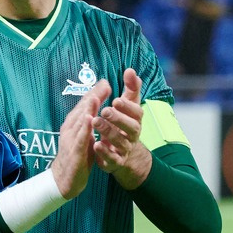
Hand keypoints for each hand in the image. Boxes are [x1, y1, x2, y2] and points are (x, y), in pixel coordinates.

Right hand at [50, 78, 110, 198]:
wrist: (64, 180)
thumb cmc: (77, 155)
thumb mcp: (85, 135)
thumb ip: (91, 120)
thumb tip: (98, 105)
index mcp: (74, 123)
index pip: (84, 105)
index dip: (94, 93)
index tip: (106, 82)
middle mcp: (70, 128)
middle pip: (82, 109)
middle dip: (93, 96)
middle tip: (104, 84)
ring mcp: (71, 140)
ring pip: (79, 121)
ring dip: (87, 109)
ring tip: (96, 97)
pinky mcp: (74, 153)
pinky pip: (80, 139)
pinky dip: (84, 129)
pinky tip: (90, 120)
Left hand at [93, 68, 152, 189]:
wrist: (122, 153)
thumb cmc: (123, 124)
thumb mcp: (127, 106)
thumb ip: (130, 89)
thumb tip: (130, 70)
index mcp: (136, 120)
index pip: (137, 113)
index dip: (128, 107)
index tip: (116, 99)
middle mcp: (133, 136)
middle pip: (131, 128)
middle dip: (118, 119)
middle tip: (105, 110)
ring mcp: (124, 149)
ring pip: (120, 142)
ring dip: (108, 132)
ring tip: (95, 122)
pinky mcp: (115, 162)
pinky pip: (112, 159)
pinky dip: (104, 152)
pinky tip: (95, 144)